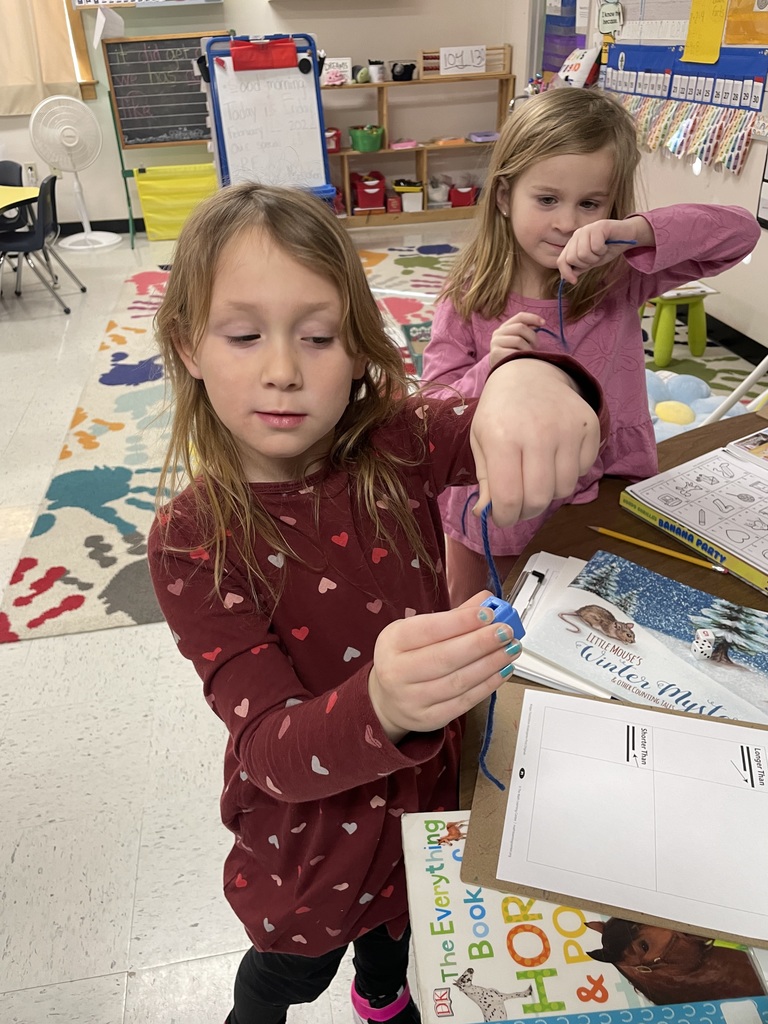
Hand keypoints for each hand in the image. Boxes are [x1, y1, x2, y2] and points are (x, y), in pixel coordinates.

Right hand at [368, 593, 523, 740]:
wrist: (387, 699)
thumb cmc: (407, 657)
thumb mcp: (418, 630)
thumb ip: (453, 617)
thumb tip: (486, 601)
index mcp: (393, 641)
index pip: (429, 629)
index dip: (461, 621)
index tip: (488, 614)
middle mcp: (396, 671)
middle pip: (445, 657)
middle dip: (481, 643)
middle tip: (506, 632)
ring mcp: (411, 698)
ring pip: (458, 681)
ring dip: (490, 664)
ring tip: (510, 649)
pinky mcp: (428, 718)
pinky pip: (464, 702)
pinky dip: (487, 685)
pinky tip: (502, 671)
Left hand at [471, 358, 599, 526]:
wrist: (530, 372)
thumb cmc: (500, 411)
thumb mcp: (481, 441)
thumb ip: (486, 480)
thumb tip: (486, 514)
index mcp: (503, 438)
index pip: (509, 499)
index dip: (505, 518)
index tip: (503, 518)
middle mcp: (538, 434)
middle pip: (540, 499)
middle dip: (528, 511)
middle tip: (520, 503)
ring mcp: (568, 429)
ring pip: (565, 489)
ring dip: (550, 491)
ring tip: (537, 474)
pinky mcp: (590, 426)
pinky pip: (583, 470)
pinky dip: (569, 472)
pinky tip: (556, 456)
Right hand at [489, 312, 542, 367]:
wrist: (501, 372)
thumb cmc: (513, 355)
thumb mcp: (519, 341)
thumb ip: (527, 331)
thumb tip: (540, 323)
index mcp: (505, 327)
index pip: (520, 316)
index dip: (533, 318)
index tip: (543, 323)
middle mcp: (498, 332)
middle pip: (520, 327)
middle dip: (532, 336)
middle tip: (537, 346)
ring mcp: (495, 342)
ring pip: (518, 340)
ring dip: (528, 348)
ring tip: (528, 355)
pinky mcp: (496, 353)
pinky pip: (514, 351)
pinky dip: (521, 355)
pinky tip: (522, 360)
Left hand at [557, 215, 654, 284]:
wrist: (627, 236)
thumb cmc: (609, 248)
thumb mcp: (592, 262)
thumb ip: (579, 268)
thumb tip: (565, 278)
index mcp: (574, 243)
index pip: (562, 260)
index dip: (566, 273)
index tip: (574, 281)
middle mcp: (578, 234)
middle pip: (572, 258)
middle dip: (587, 264)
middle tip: (597, 258)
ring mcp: (587, 229)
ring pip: (583, 254)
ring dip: (596, 257)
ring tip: (602, 251)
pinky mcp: (598, 226)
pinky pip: (595, 247)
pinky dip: (603, 250)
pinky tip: (607, 245)